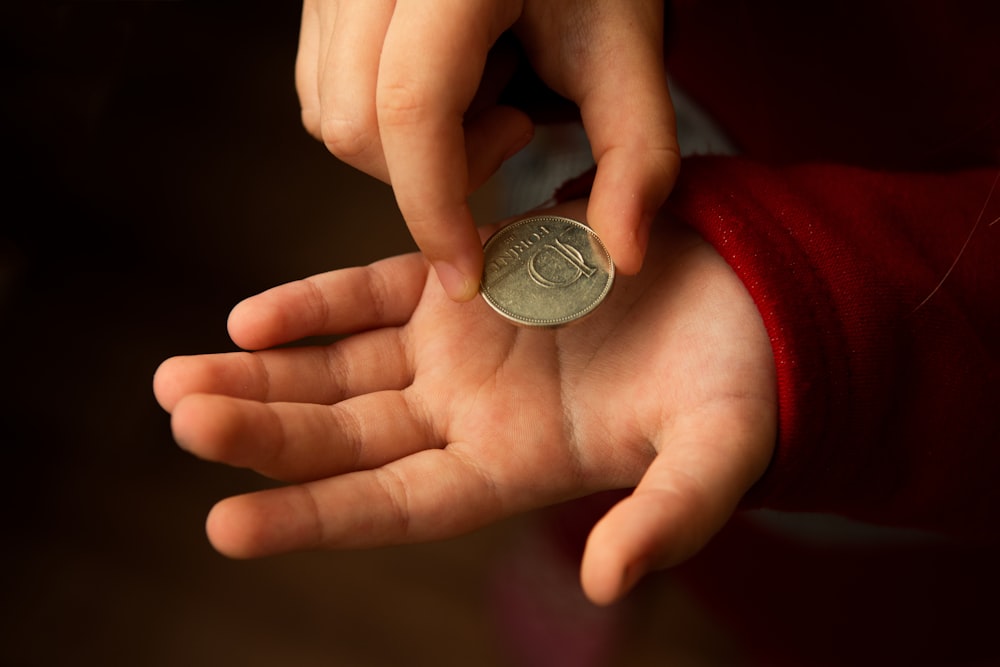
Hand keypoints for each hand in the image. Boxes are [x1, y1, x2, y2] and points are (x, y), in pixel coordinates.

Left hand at [153, 200, 773, 604]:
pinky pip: (376, 292)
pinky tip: (254, 318)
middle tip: (183, 421)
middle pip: (346, 435)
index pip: (393, 505)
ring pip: (341, 367)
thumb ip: (667, 518)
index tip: (225, 525)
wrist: (739, 296)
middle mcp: (467, 414)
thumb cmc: (735, 384)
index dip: (314, 517)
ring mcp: (458, 347)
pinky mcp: (464, 278)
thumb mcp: (713, 455)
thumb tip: (610, 584)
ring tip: (181, 381)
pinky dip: (318, 304)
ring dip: (264, 373)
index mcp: (511, 468)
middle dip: (264, 433)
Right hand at [296, 0, 679, 300]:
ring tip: (483, 95)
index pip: (411, 108)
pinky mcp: (320, 3)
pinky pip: (323, 98)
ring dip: (408, 150)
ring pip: (330, 119)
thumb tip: (621, 258)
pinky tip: (448, 87)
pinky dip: (381, 127)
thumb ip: (636, 158)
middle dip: (431, 173)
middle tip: (511, 129)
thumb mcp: (626, 54)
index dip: (434, 207)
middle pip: (355, 127)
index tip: (467, 275)